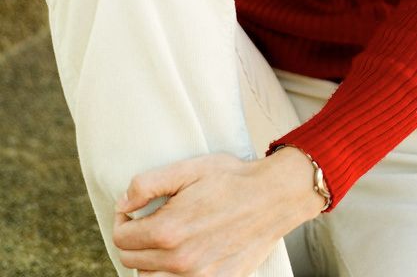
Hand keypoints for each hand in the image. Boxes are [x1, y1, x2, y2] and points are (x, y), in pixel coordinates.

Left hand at [112, 149, 322, 275]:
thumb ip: (148, 184)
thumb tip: (123, 204)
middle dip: (134, 240)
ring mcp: (198, 276)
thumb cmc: (234, 179)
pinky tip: (183, 256)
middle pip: (132, 262)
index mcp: (168, 230)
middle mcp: (179, 260)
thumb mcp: (190, 169)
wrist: (275, 195)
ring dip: (150, 262)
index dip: (123, 220)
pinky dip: (173, 275)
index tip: (134, 210)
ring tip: (165, 240)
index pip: (122, 238)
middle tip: (149, 222)